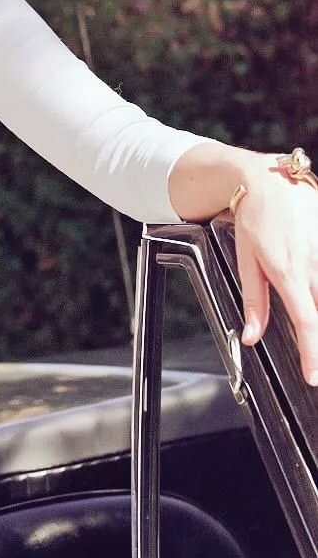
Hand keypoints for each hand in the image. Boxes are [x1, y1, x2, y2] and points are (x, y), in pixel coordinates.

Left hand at [235, 164, 317, 384]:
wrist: (271, 181)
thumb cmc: (255, 219)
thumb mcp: (246, 260)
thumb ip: (253, 301)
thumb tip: (251, 337)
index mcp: (289, 272)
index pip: (308, 324)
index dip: (312, 355)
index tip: (313, 376)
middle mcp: (316, 265)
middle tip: (317, 364)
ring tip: (315, 337)